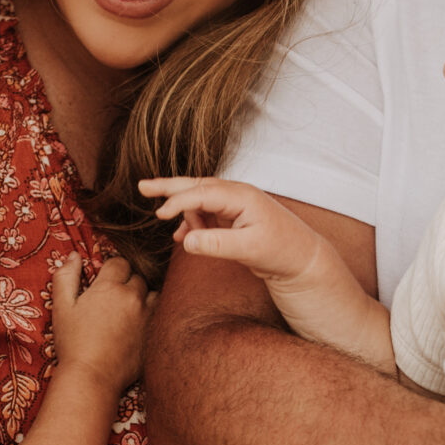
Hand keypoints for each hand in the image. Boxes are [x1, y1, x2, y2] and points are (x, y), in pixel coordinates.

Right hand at [51, 251, 146, 393]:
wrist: (92, 376)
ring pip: (153, 293)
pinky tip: (139, 323)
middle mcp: (133, 297)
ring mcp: (148, 316)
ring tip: (128, 308)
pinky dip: (152, 313)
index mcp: (110, 287)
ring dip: (142, 296)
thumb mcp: (62, 307)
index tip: (103, 282)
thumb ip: (66, 276)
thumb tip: (74, 255)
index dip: (111, 270)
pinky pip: (160, 314)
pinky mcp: (155, 333)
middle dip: (126, 282)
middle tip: (112, 298)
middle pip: (137, 277)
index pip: (119, 262)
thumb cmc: (73, 342)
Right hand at [139, 175, 326, 285]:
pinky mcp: (234, 216)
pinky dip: (192, 223)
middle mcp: (237, 194)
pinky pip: (205, 213)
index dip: (178, 201)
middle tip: (142, 186)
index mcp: (241, 196)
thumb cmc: (281, 251)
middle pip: (196, 185)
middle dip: (169, 187)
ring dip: (184, 214)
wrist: (302, 259)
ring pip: (199, 200)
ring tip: (177, 235)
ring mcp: (235, 204)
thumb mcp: (249, 249)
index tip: (160, 214)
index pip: (202, 192)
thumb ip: (216, 244)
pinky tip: (183, 236)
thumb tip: (185, 240)